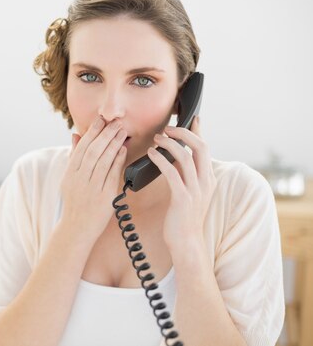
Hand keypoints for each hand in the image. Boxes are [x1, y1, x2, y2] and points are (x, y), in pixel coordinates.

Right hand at [60, 116, 127, 242]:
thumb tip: (75, 135)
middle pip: (93, 152)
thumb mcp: (69, 179)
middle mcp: (79, 180)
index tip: (101, 120)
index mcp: (70, 174)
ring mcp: (91, 189)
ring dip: (114, 145)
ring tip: (122, 132)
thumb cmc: (75, 202)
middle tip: (116, 123)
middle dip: (105, 135)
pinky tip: (124, 150)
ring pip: (103, 161)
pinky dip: (118, 161)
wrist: (77, 228)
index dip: (92, 132)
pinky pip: (112, 175)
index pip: (82, 148)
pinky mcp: (104, 197)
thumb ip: (73, 157)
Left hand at [147, 116, 215, 248]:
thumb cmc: (183, 217)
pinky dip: (160, 160)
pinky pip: (172, 173)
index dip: (198, 131)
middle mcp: (205, 181)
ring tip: (157, 139)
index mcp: (208, 177)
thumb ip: (187, 175)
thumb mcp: (191, 192)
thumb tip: (178, 156)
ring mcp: (196, 189)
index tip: (192, 117)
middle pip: (199, 146)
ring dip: (169, 144)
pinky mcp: (183, 198)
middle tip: (167, 128)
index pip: (205, 147)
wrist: (186, 242)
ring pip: (185, 157)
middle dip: (183, 133)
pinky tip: (151, 154)